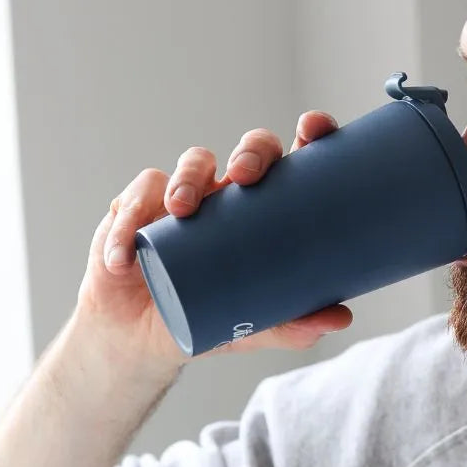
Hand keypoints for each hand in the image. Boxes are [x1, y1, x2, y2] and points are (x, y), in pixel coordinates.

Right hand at [73, 111, 352, 370]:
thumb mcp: (250, 329)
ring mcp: (183, 198)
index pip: (294, 165)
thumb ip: (292, 325)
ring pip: (192, 164)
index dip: (308, 136)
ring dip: (188, 180)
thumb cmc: (203, 317)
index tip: (314, 128)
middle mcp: (229, 196)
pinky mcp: (136, 209)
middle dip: (250, 152)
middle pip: (248, 151)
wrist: (142, 339)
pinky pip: (134, 202)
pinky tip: (126, 258)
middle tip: (245, 175)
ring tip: (182, 209)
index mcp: (265, 213)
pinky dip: (128, 227)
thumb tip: (341, 318)